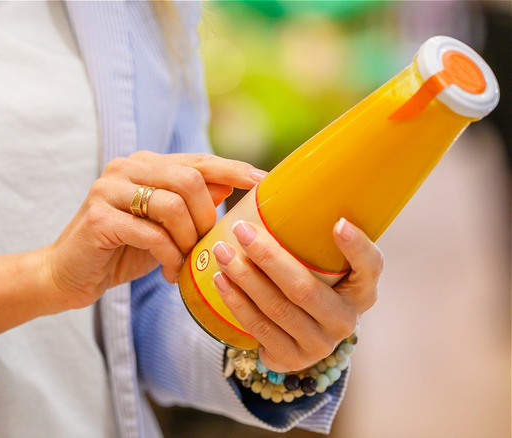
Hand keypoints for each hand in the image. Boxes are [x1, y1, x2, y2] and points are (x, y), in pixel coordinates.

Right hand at [46, 151, 265, 309]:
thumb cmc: (119, 251)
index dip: (232, 168)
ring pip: (172, 205)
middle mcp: (124, 168)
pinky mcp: (99, 218)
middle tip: (206, 246)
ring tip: (187, 262)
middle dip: (207, 217)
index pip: (196, 160)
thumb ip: (190, 203)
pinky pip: (152, 234)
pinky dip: (170, 256)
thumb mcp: (163, 226)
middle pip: (189, 179)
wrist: (67, 275)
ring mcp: (108, 190)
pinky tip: (170, 273)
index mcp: (142, 164)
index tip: (263, 181)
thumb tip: (229, 182)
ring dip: (189, 240)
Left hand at [212, 218, 382, 371]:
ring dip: (244, 277)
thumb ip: (310, 238)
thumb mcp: (319, 266)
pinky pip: (259, 327)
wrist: (296, 339)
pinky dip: (236, 301)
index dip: (357, 247)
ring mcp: (320, 344)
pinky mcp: (292, 358)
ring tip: (222, 252)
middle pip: (304, 287)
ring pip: (276, 307)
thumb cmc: (307, 286)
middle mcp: (345, 319)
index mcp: (361, 291)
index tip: (338, 223)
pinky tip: (220, 281)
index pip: (370, 267)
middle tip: (241, 229)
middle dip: (267, 256)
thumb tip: (273, 184)